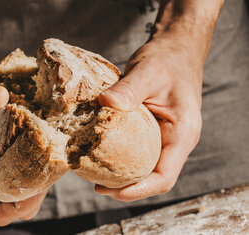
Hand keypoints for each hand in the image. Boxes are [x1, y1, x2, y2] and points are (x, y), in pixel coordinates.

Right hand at [0, 76, 45, 225]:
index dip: (21, 205)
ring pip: (17, 175)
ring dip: (35, 164)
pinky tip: (38, 127)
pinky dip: (28, 144)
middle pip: (14, 198)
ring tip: (49, 145)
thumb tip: (2, 97)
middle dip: (36, 186)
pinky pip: (14, 151)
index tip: (39, 184)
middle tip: (51, 161)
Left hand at [96, 34, 202, 200]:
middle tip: (96, 185)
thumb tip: (103, 104)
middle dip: (125, 187)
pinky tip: (99, 152)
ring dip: (122, 174)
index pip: (164, 177)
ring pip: (144, 167)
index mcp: (182, 134)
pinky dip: (120, 157)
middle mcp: (174, 141)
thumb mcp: (149, 72)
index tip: (110, 191)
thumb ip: (129, 89)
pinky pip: (137, 151)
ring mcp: (164, 137)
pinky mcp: (152, 130)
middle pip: (152, 177)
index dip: (138, 190)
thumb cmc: (168, 60)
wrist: (175, 49)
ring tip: (94, 173)